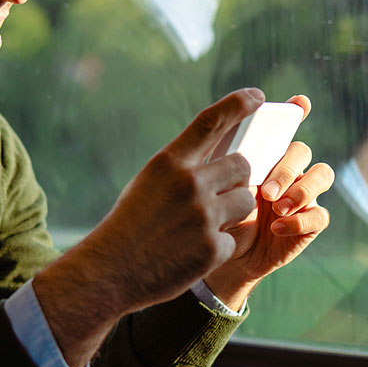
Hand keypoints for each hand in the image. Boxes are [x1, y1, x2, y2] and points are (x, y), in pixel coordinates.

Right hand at [33, 88, 264, 366]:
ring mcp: (204, 216)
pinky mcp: (213, 248)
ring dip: (233, 211)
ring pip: (246, 200)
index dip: (238, 103)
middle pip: (242, 166)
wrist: (110, 270)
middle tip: (220, 193)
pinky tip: (192, 252)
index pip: (211, 120)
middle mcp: (189, 183)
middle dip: (236, 178)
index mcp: (169, 162)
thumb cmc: (130, 223)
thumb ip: (184, 168)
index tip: (257, 96)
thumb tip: (222, 157)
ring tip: (203, 225)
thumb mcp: (150, 183)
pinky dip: (219, 245)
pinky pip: (235, 237)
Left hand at [204, 96, 333, 309]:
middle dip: (287, 167)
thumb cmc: (209, 214)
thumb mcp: (208, 185)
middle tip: (266, 190)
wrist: (217, 254)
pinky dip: (300, 219)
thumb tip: (222, 138)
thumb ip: (218, 162)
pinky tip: (276, 226)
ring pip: (322, 175)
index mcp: (263, 154)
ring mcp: (301, 194)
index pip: (284, 126)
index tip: (298, 103)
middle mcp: (286, 168)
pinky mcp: (308, 222)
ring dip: (301, 189)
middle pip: (301, 150)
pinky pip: (320, 214)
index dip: (295, 111)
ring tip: (275, 206)